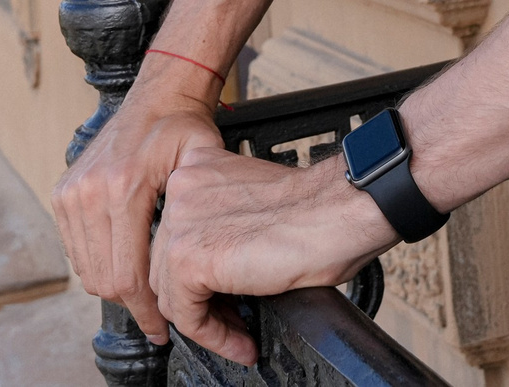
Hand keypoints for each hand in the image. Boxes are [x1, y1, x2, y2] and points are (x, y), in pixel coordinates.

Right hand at [51, 61, 226, 341]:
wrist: (159, 93)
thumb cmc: (184, 128)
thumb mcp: (201, 168)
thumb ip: (189, 220)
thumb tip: (187, 274)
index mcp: (122, 187)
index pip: (127, 275)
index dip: (147, 311)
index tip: (164, 327)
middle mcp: (88, 191)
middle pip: (103, 279)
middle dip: (133, 305)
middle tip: (159, 315)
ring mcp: (70, 191)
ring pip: (86, 269)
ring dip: (114, 286)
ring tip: (145, 291)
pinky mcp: (62, 192)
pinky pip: (76, 249)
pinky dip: (99, 263)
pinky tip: (125, 261)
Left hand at [151, 144, 398, 363]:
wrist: (341, 211)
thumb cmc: (319, 208)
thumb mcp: (254, 205)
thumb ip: (223, 221)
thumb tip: (213, 266)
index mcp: (198, 167)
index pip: (177, 233)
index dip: (200, 274)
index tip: (224, 297)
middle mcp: (181, 189)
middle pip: (167, 264)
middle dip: (200, 301)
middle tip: (236, 321)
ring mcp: (181, 222)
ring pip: (171, 294)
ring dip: (207, 323)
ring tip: (241, 336)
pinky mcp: (188, 258)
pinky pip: (187, 315)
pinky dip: (213, 337)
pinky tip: (243, 341)